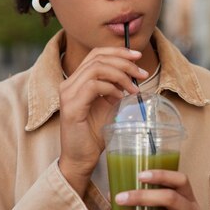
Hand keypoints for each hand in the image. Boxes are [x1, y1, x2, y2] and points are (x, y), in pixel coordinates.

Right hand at [57, 47, 147, 195]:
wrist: (80, 159)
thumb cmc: (93, 134)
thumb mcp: (108, 107)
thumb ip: (116, 90)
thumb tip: (135, 77)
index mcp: (76, 81)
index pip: (96, 54)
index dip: (117, 51)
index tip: (137, 56)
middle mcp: (69, 84)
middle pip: (97, 58)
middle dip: (124, 62)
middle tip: (141, 74)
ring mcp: (68, 94)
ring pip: (96, 68)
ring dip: (120, 75)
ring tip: (134, 89)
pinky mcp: (71, 107)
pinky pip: (93, 86)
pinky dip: (111, 88)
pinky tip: (119, 98)